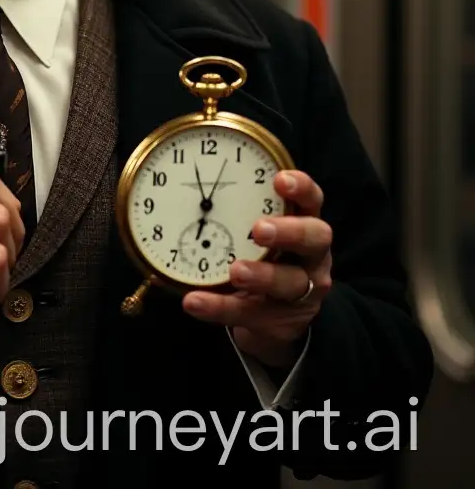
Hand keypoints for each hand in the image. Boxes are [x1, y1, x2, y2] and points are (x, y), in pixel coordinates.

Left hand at [181, 170, 331, 368]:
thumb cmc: (260, 254)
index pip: (312, 201)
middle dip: (288, 231)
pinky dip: (219, 307)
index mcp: (303, 223)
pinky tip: (195, 301)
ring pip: (288, 283)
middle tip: (259, 229)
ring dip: (260, 276)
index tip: (279, 180)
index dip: (301, 188)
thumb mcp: (254, 228)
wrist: (272, 317)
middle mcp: (310, 255)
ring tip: (235, 271)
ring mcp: (299, 291)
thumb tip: (182, 175)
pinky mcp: (278, 321)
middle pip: (314, 239)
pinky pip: (249, 314)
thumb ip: (233, 206)